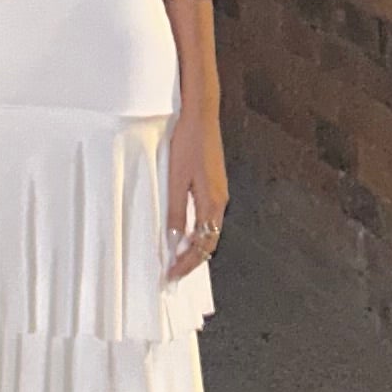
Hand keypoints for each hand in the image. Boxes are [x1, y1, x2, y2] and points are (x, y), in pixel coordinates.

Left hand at [167, 105, 225, 281]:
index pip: (202, 246)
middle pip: (209, 242)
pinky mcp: (214, 184)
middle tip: (172, 272)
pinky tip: (183, 230)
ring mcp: (219, 192)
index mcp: (212, 203)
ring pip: (209, 230)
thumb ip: (176, 212)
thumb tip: (173, 241)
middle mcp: (220, 201)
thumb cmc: (188, 143)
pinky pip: (207, 217)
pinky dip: (196, 230)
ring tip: (175, 256)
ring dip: (194, 246)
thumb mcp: (175, 180)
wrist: (201, 115)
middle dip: (192, 260)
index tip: (171, 276)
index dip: (187, 264)